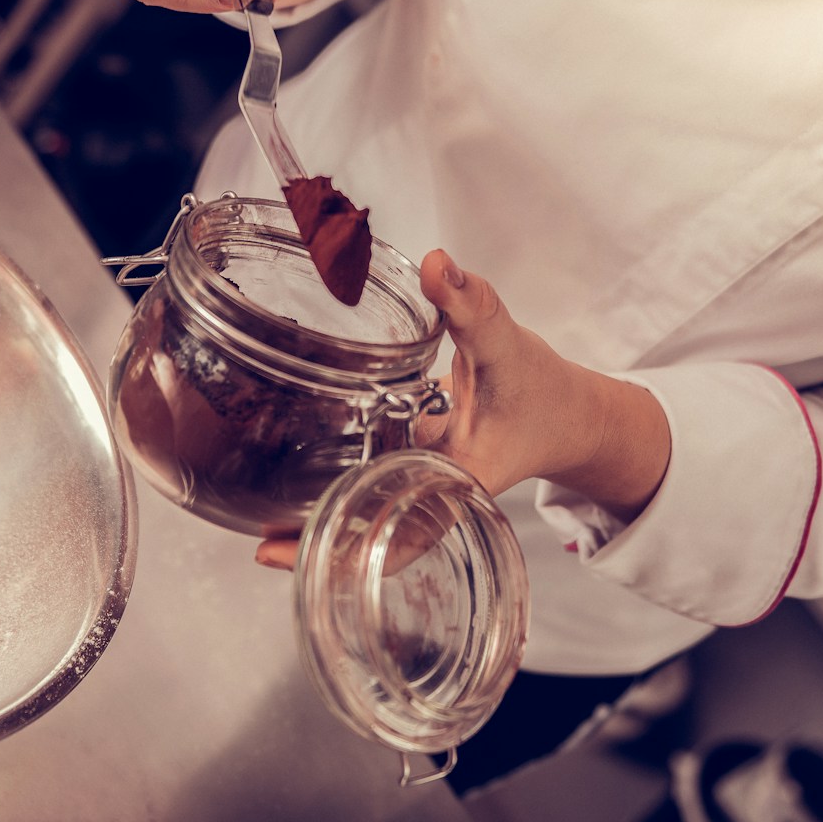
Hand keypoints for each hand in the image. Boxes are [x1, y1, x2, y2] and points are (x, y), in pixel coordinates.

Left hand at [254, 250, 670, 569]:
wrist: (564, 410)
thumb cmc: (539, 389)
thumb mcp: (506, 345)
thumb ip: (470, 305)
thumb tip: (437, 265)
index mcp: (457, 482)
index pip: (398, 539)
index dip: (344, 556)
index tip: (281, 556)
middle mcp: (432, 492)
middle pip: (368, 538)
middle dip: (315, 545)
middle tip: (258, 543)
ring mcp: (418, 482)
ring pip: (362, 513)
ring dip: (319, 515)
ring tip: (258, 520)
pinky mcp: (409, 464)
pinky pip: (368, 482)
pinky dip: (336, 481)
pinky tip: (294, 471)